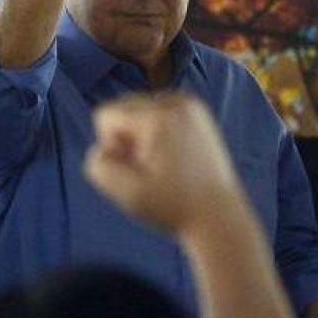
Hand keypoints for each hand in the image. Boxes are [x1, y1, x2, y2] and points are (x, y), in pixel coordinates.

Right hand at [84, 91, 245, 238]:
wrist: (217, 215)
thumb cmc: (172, 206)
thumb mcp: (127, 193)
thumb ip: (99, 166)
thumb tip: (102, 149)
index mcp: (159, 117)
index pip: (106, 115)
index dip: (110, 145)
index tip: (133, 168)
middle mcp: (177, 102)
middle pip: (123, 106)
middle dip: (125, 136)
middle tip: (148, 168)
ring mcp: (191, 105)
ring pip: (140, 107)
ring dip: (140, 133)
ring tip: (160, 163)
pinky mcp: (199, 113)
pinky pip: (159, 110)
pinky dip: (156, 129)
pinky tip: (170, 156)